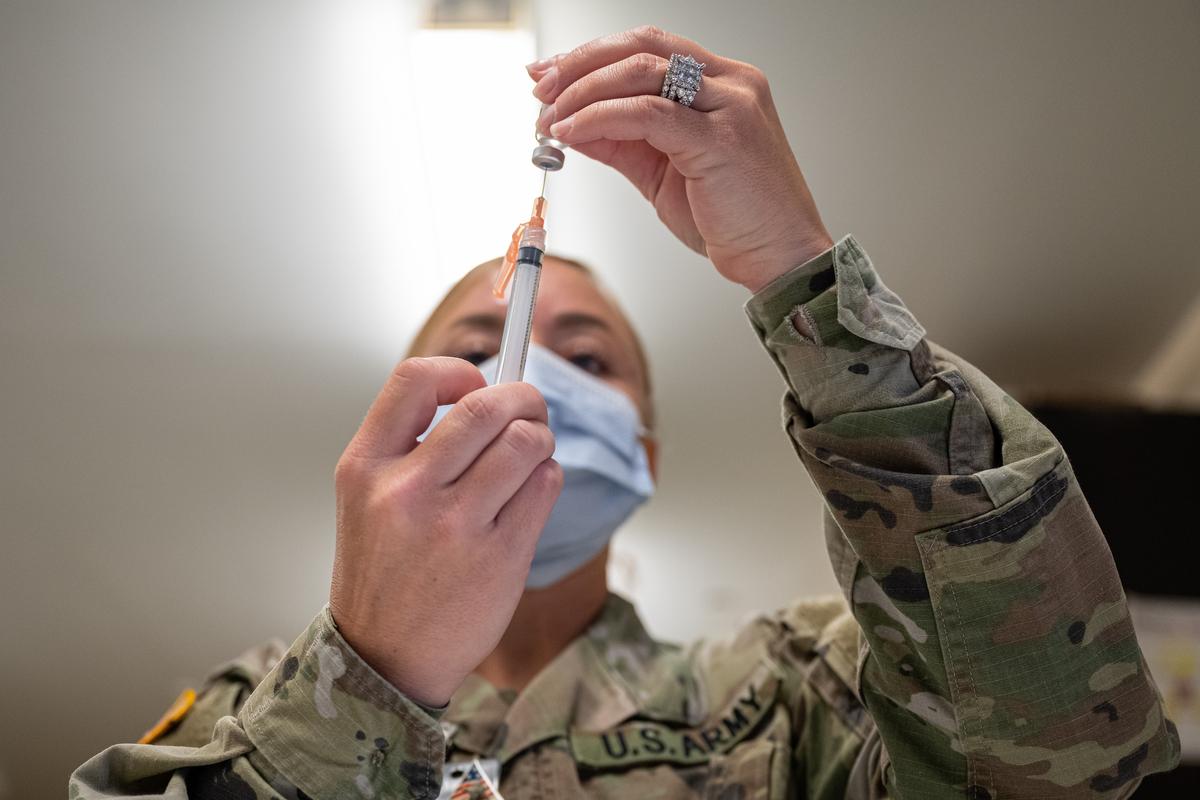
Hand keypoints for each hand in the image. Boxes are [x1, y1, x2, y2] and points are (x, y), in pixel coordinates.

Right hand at [329, 357, 562, 706]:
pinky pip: (544, 485)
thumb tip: (482, 393)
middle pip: (486, 406)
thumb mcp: (367, 499)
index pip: (414, 381)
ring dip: (540, 439)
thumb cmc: (384, 572)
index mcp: (365, 468)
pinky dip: (546, 477)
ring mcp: (455, 525)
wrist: (385, 658)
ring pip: (526, 442)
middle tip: (529, 410)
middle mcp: (407, 491)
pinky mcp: (499, 556)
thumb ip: (411, 445)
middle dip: (524, 398)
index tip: (474, 384)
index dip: (457, 371)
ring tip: (531, 454)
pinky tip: (530, 491)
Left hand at [529, 26, 832, 293]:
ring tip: (550, 118)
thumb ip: (624, 143)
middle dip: (581, 63)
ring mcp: (730, 106)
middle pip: (642, 46)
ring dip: (583, 92)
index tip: (552, 74)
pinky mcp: (720, 138)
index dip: (593, 56)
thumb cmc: (736, 220)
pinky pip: (646, 113)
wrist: (781, 258)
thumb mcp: (665, 172)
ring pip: (640, 72)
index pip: (649, 48)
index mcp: (724, 83)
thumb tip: (572, 126)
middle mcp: (732, 84)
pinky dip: (599, 118)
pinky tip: (573, 134)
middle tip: (541, 88)